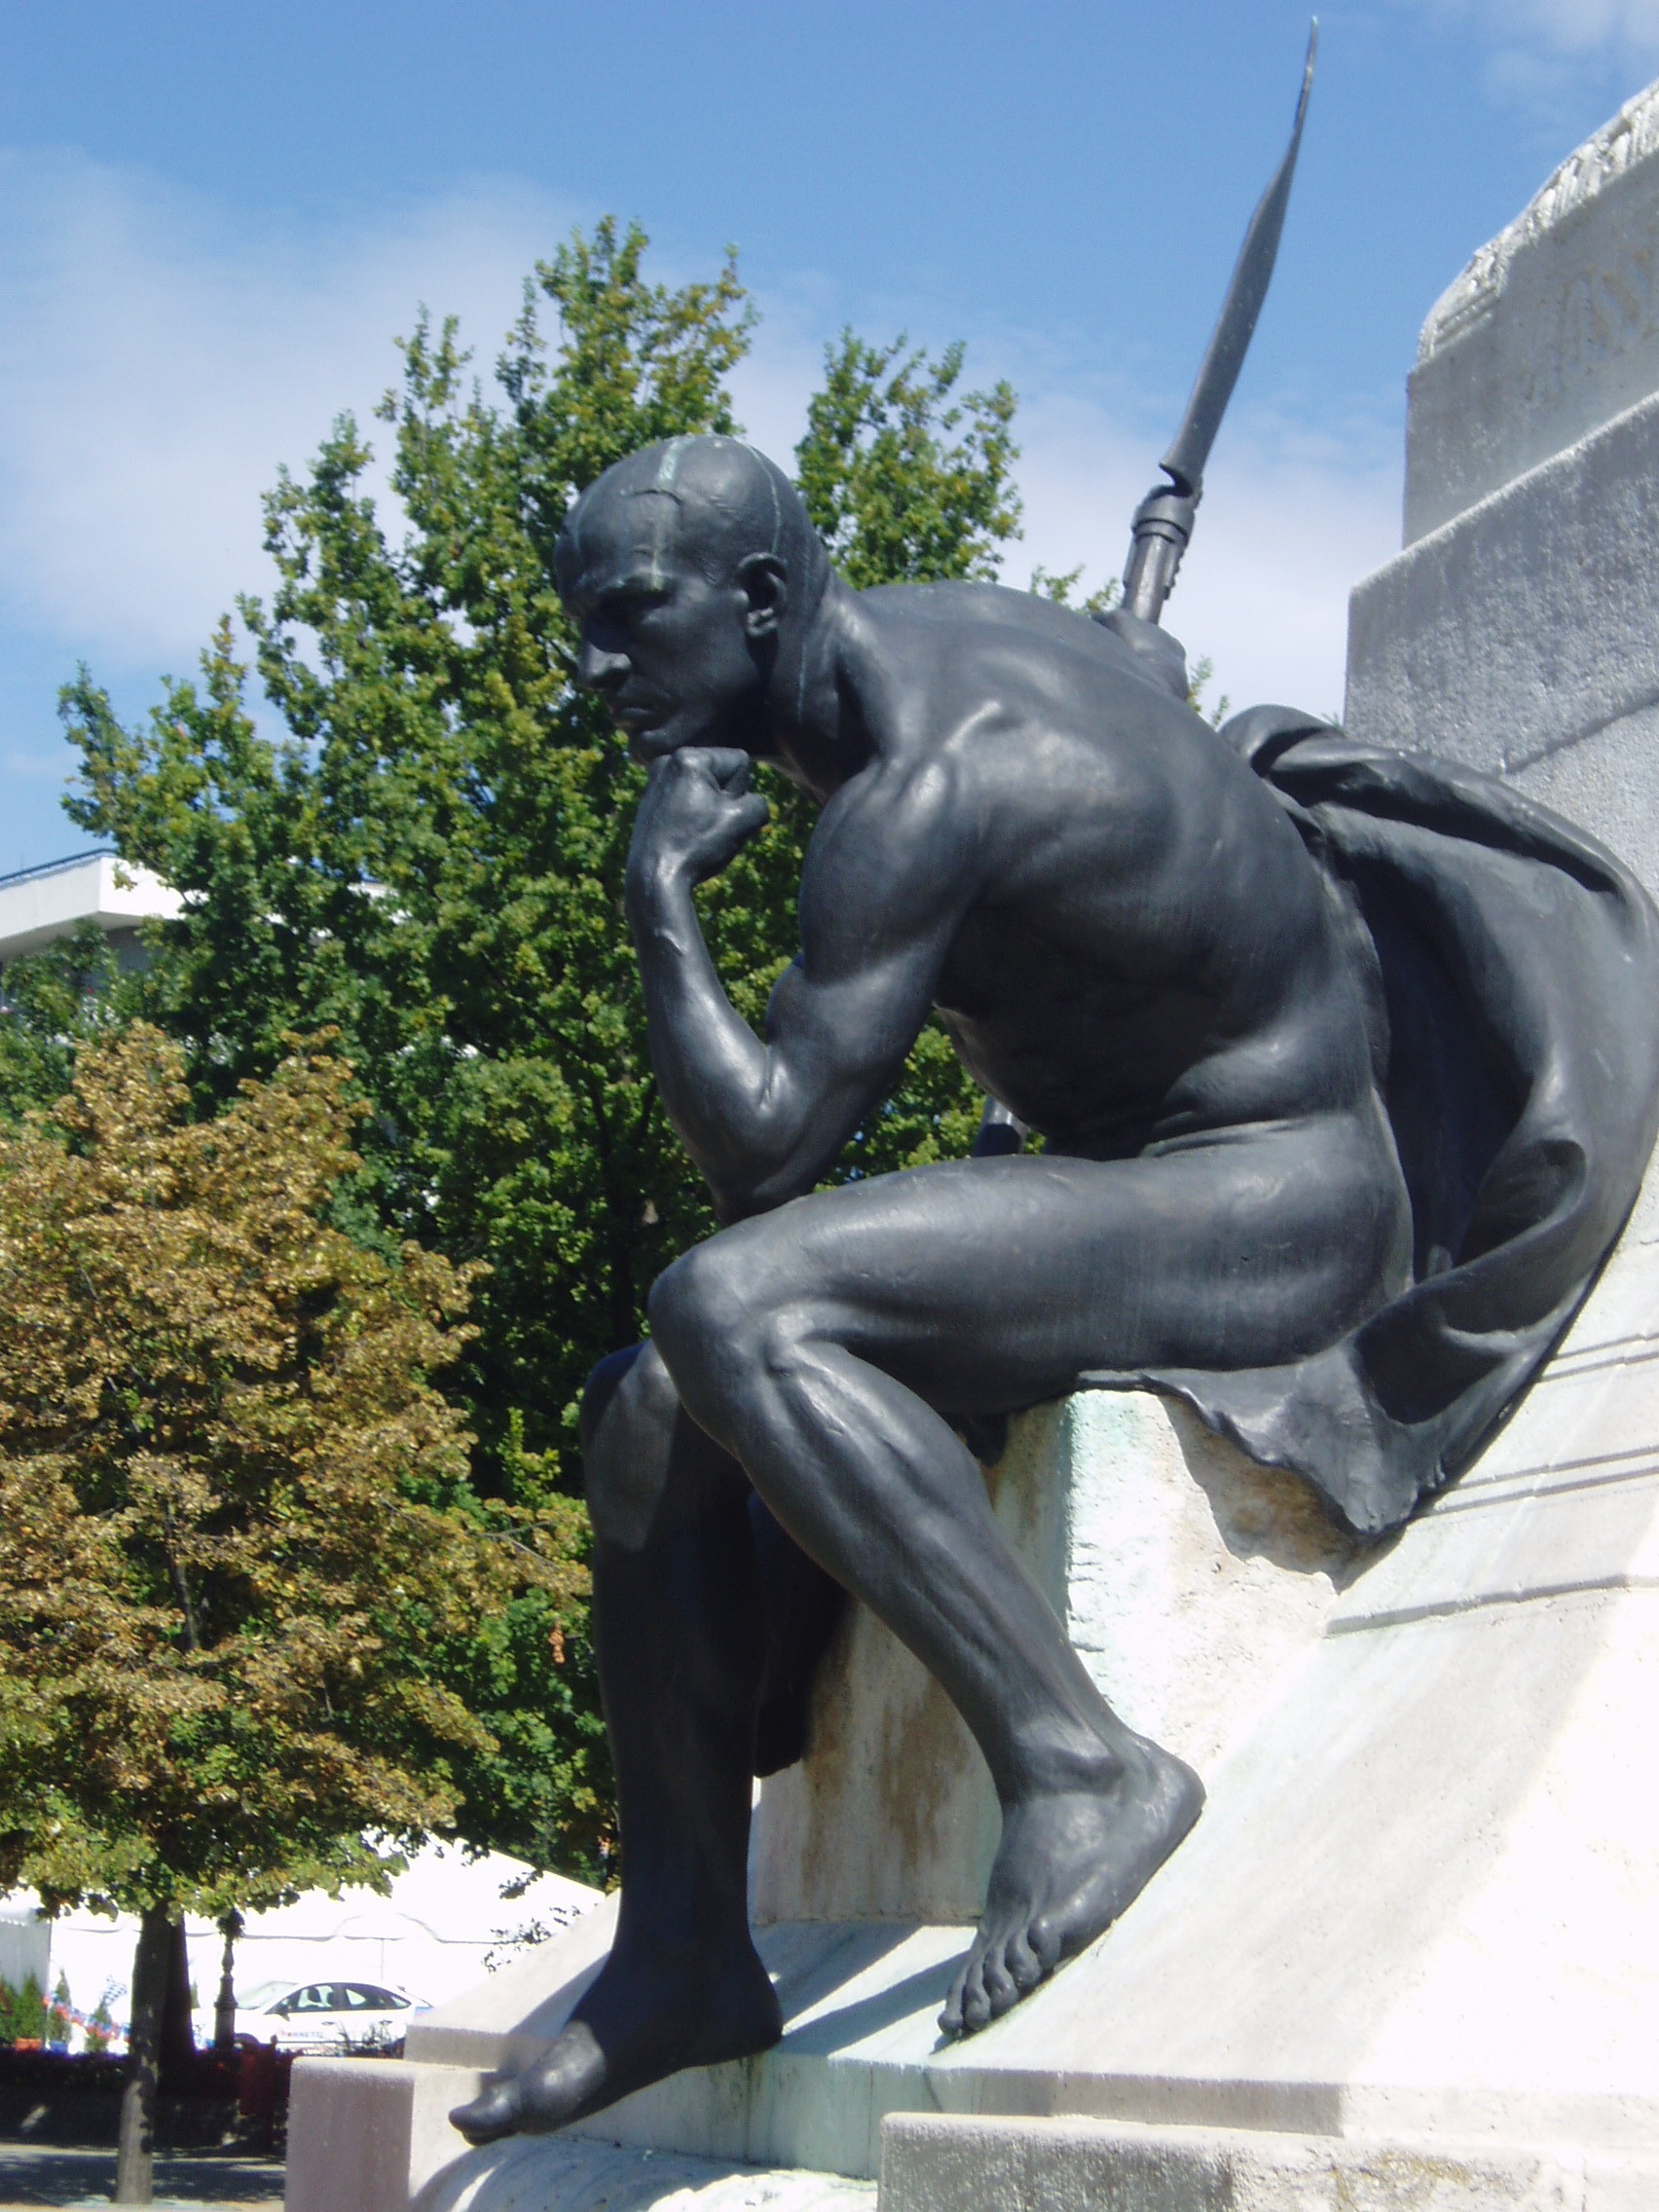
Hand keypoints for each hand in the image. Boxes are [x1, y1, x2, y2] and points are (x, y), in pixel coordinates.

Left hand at [628, 747, 769, 897]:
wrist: (655, 878)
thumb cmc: (697, 846)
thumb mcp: (745, 820)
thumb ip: (758, 802)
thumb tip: (743, 805)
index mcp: (687, 757)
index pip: (740, 762)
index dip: (740, 791)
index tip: (719, 814)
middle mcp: (666, 762)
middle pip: (722, 774)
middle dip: (724, 800)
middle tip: (706, 826)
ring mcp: (655, 782)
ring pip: (706, 791)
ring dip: (711, 811)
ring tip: (694, 834)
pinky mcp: (650, 802)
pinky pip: (688, 803)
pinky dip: (693, 818)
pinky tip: (683, 838)